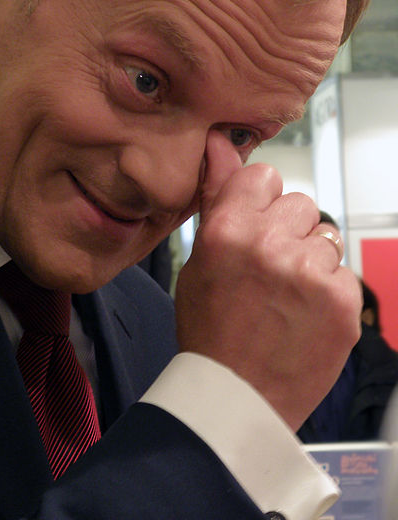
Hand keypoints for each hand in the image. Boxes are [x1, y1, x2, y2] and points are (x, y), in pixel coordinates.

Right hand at [175, 130, 361, 429]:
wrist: (237, 397)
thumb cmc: (211, 330)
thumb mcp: (199, 260)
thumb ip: (216, 197)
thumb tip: (220, 144)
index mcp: (229, 230)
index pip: (265, 176)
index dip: (259, 201)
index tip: (255, 224)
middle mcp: (272, 244)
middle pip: (300, 203)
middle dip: (287, 229)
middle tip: (269, 268)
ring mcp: (311, 273)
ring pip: (325, 237)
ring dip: (310, 259)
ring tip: (287, 295)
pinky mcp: (343, 302)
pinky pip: (343, 272)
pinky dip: (328, 290)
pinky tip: (304, 313)